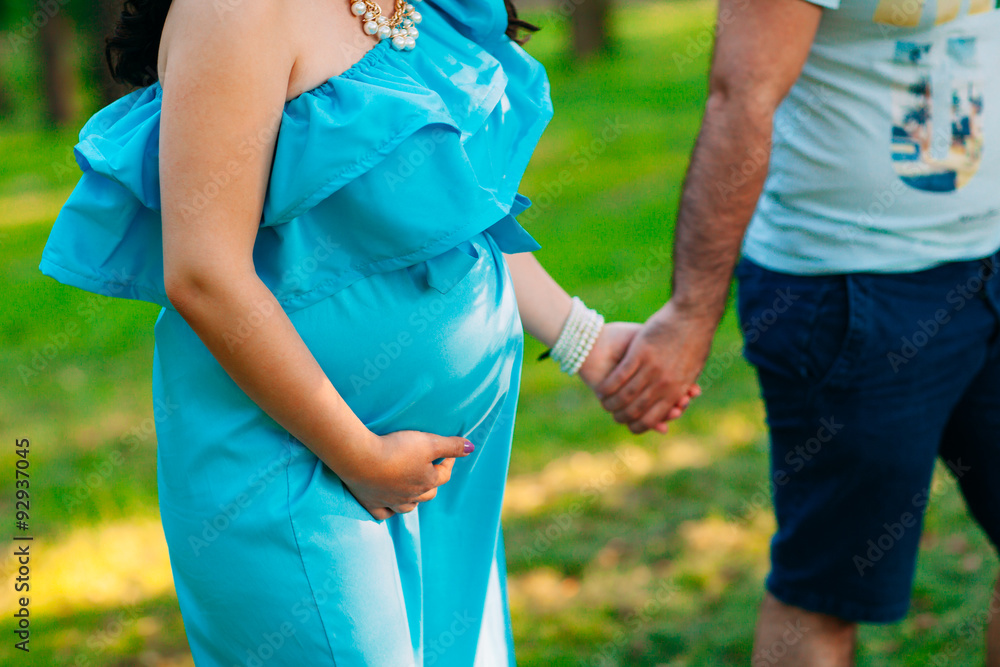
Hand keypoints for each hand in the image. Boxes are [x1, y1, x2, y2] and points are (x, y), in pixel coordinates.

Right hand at [340, 430, 473, 520]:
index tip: (449, 451)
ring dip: (415, 499)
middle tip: (430, 469)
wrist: (360, 459)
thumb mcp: (428, 442)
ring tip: (413, 488)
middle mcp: (411, 496)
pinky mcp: (371, 503)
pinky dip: (389, 510)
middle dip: (433, 483)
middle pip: (429, 494)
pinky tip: (389, 505)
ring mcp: (391, 502)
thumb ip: (451, 445)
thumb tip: (472, 447)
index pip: (445, 474)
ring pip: (409, 506)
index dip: (449, 461)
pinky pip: (384, 514)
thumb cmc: (396, 449)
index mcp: (427, 481)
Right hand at [597, 300, 714, 433]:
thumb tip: (680, 401)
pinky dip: (608, 387)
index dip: (639, 426)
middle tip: (614, 418)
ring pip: (626, 395)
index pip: (652, 418)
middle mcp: (663, 384)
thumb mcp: (692, 370)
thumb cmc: (694, 343)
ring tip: (604, 404)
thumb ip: (682, 387)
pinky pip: (620, 376)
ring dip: (612, 404)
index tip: (630, 427)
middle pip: (637, 410)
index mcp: (676, 391)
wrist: (692, 318)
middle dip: (623, 417)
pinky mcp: (639, 354)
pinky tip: (601, 390)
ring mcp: (651, 369)